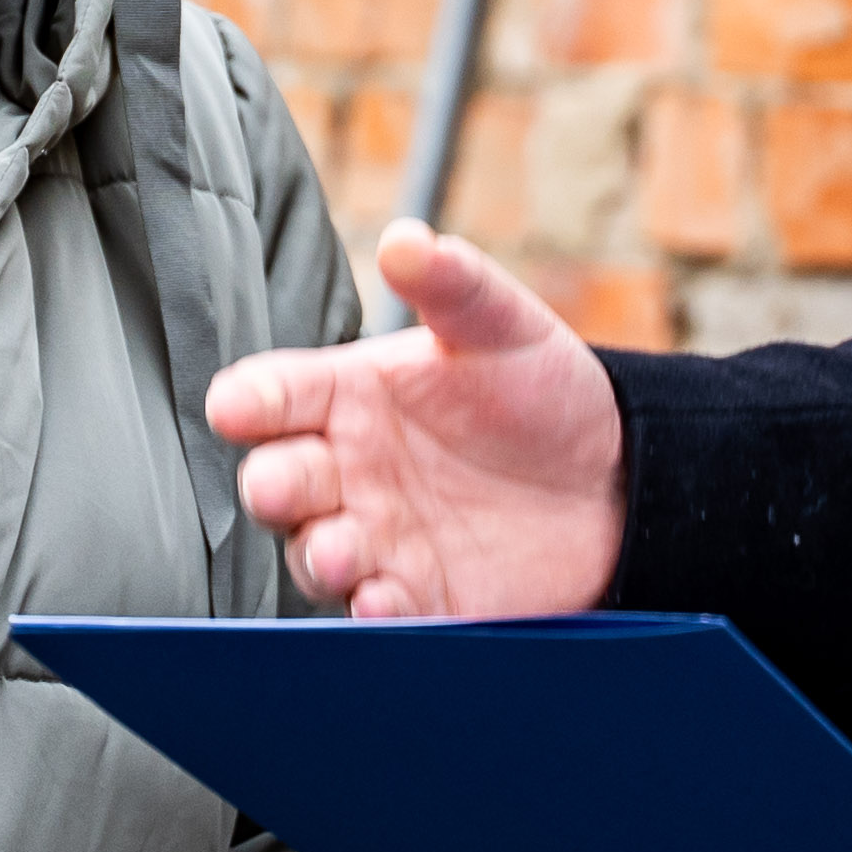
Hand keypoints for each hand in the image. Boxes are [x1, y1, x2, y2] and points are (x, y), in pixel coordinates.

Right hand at [206, 223, 625, 619]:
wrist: (615, 478)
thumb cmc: (543, 391)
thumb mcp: (501, 325)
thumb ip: (452, 284)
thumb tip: (407, 238)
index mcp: (351, 396)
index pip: (278, 395)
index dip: (250, 401)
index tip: (235, 406)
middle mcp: (349, 470)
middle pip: (281, 480)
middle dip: (272, 486)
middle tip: (279, 486)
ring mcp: (379, 536)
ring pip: (317, 552)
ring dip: (319, 556)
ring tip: (341, 552)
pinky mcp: (419, 596)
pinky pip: (380, 611)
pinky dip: (373, 612)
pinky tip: (383, 603)